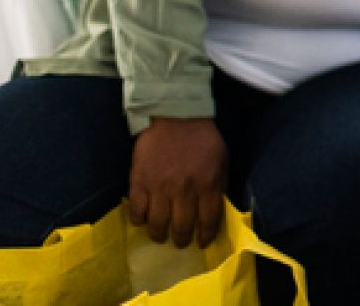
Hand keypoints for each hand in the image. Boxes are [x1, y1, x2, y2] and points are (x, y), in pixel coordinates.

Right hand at [128, 117, 227, 247]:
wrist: (175, 117)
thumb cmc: (202, 139)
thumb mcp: (222, 159)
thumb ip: (219, 186)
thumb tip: (213, 210)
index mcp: (208, 183)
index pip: (208, 220)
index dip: (206, 235)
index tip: (202, 242)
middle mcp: (184, 189)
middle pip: (181, 226)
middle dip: (182, 239)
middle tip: (180, 241)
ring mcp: (159, 187)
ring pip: (157, 224)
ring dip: (160, 234)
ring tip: (161, 235)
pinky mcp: (139, 182)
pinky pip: (137, 211)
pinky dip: (140, 220)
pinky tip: (144, 220)